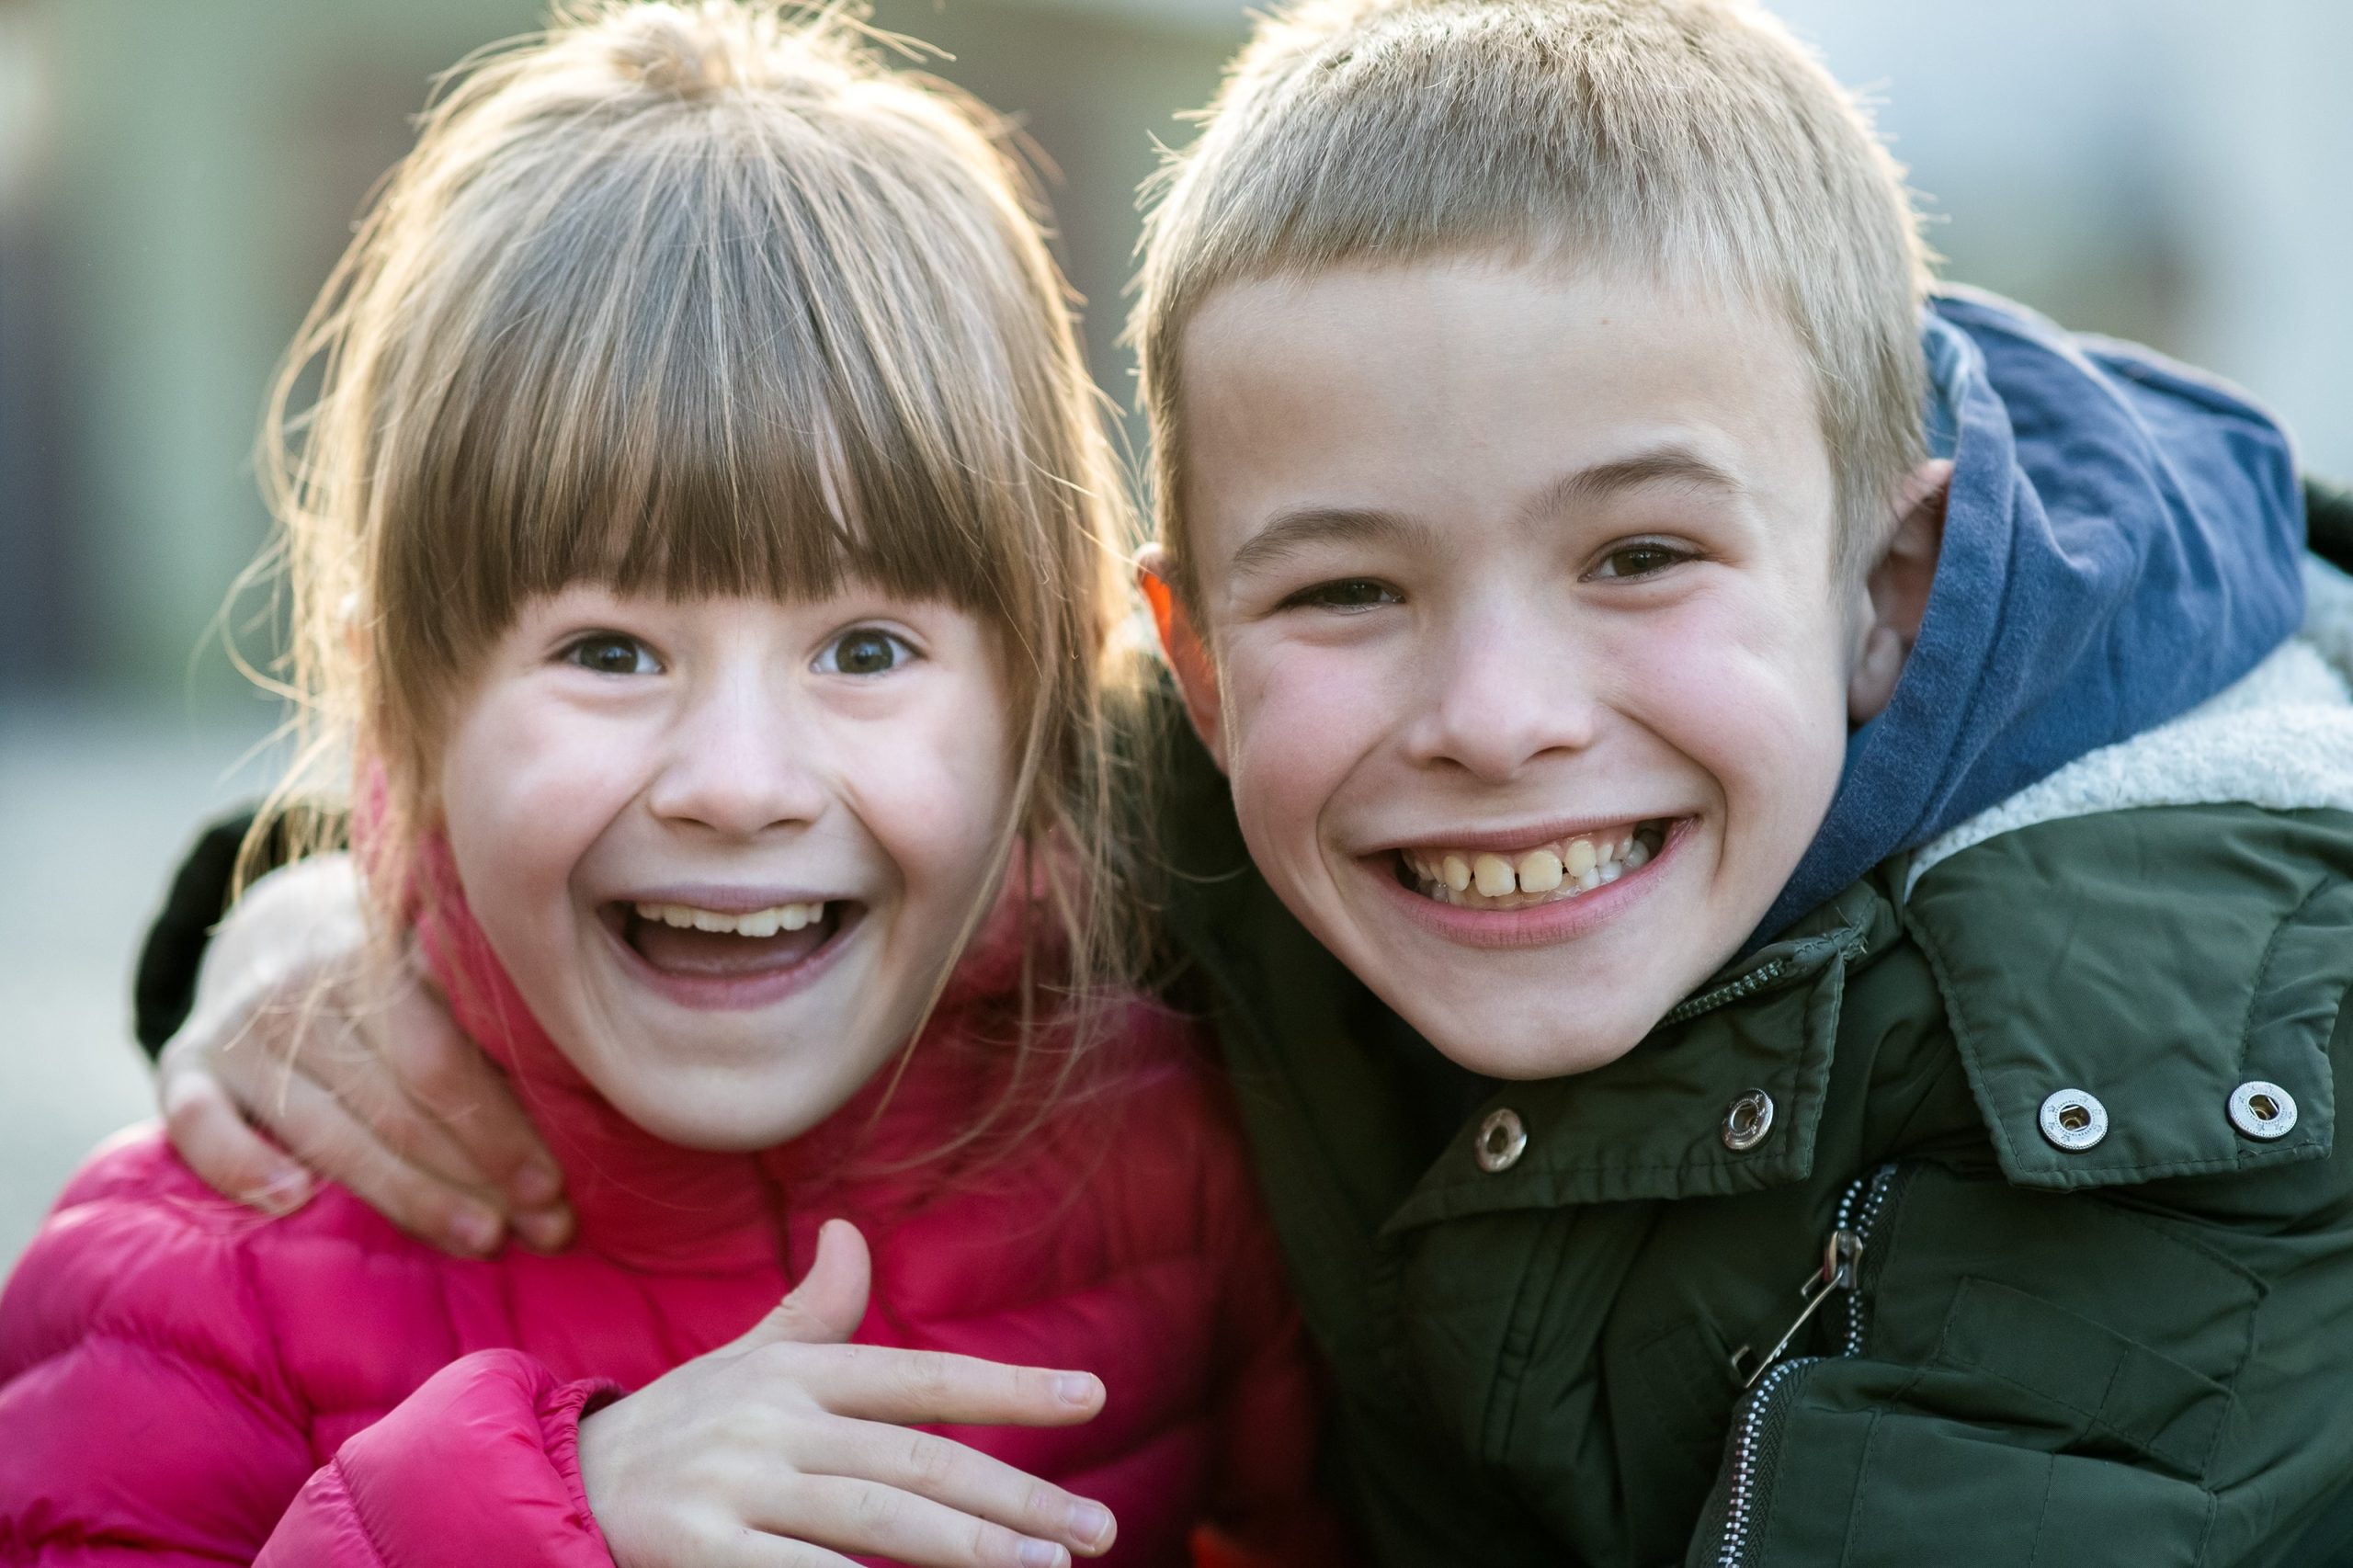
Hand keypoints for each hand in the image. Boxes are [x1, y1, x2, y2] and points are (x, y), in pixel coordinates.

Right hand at [156, 853, 572, 1255]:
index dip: (502, 1128)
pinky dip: (240, 1162)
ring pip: (323, 1127)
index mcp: (378, 948)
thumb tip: (595, 1091)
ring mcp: (238, 1027)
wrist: (281, 935)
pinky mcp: (182, 1065)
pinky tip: (294, 1202)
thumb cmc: (403, 977)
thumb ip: (494, 1015)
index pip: (443, 1056)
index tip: (556, 1188)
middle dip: (476, 1174)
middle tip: (542, 1228)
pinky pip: (197, 1123)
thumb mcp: (445, 966)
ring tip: (480, 1239)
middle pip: (396, 1100)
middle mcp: (302, 982)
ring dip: (406, 1194)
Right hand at [581, 1220, 1117, 1567]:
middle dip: (1014, 1496)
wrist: (549, 1484)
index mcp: (794, 1370)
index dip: (1008, 1387)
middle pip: (916, 1457)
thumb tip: (853, 1234)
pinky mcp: (697, 1544)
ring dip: (965, 1547)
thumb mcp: (742, 1362)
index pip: (921, 1377)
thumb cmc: (672, 1429)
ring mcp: (735, 1483)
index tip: (1092, 1398)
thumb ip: (813, 1311)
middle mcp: (772, 1419)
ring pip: (873, 1517)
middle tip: (1094, 1532)